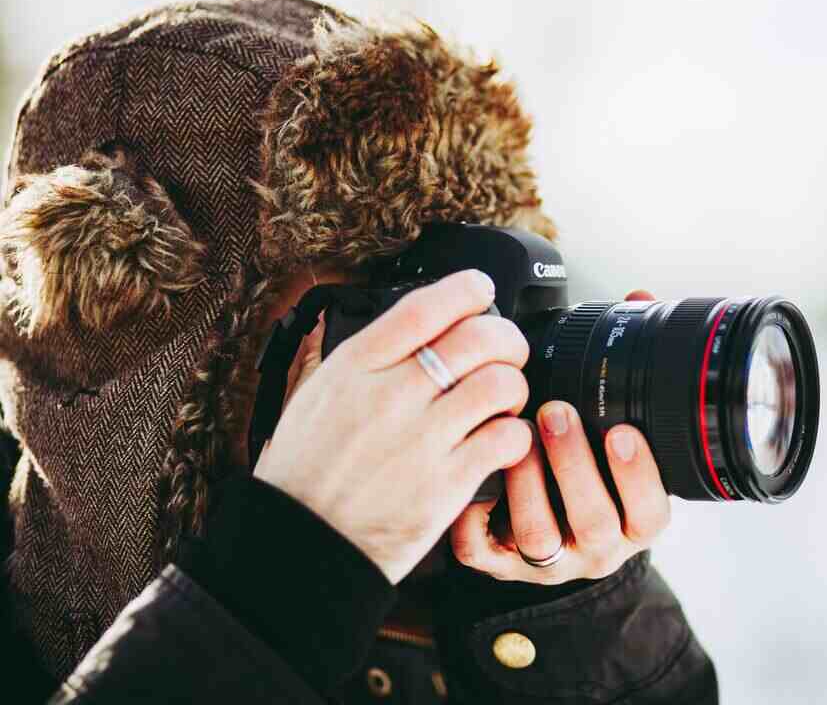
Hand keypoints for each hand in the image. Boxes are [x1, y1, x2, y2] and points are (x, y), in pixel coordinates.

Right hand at [253, 270, 533, 583]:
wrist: (300, 546)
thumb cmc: (305, 471)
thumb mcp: (314, 393)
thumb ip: (362, 356)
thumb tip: (406, 320)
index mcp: (355, 367)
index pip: (426, 307)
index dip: (467, 289)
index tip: (481, 290)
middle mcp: (390, 396)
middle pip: (478, 337)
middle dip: (506, 338)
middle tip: (507, 352)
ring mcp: (421, 440)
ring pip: (502, 383)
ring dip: (514, 387)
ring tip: (502, 401)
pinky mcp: (446, 484)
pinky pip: (508, 438)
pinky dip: (515, 435)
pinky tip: (501, 441)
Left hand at [448, 290, 671, 583]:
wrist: (547, 529)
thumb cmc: (588, 465)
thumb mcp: (617, 425)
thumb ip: (628, 366)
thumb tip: (639, 301)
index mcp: (633, 516)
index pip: (650, 511)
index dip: (640, 475)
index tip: (621, 431)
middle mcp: (597, 544)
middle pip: (595, 522)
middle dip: (576, 465)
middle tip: (555, 414)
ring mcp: (550, 561)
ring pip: (541, 539)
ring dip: (528, 486)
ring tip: (515, 439)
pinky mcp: (503, 565)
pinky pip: (484, 556)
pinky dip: (472, 525)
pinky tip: (471, 487)